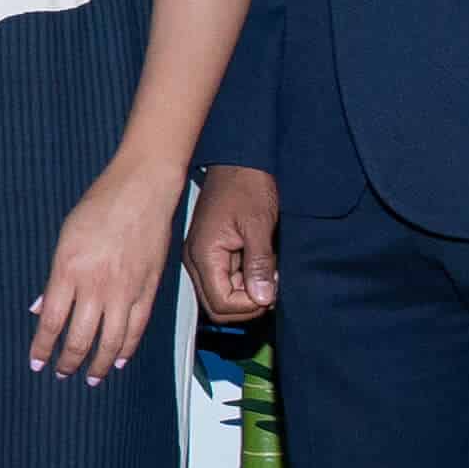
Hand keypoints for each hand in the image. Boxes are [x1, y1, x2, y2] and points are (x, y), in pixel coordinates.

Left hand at [33, 155, 182, 379]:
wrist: (142, 191)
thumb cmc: (98, 208)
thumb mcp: (64, 239)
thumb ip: (53, 279)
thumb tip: (40, 310)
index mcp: (69, 271)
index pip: (51, 322)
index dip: (43, 347)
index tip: (36, 363)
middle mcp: (96, 286)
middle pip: (80, 338)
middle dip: (68, 362)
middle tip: (61, 373)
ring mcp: (125, 290)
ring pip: (111, 341)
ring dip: (98, 364)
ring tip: (90, 378)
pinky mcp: (148, 289)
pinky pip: (136, 328)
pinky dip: (127, 349)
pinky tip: (118, 360)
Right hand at [186, 163, 280, 326]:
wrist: (238, 161)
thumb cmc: (246, 187)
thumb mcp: (258, 226)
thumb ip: (259, 265)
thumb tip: (262, 299)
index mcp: (203, 255)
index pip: (221, 303)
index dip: (249, 304)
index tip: (272, 288)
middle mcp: (196, 260)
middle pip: (217, 306)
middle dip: (247, 304)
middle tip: (271, 285)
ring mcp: (202, 257)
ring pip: (222, 296)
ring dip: (247, 293)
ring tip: (268, 272)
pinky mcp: (211, 253)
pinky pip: (225, 280)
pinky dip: (244, 281)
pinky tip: (260, 264)